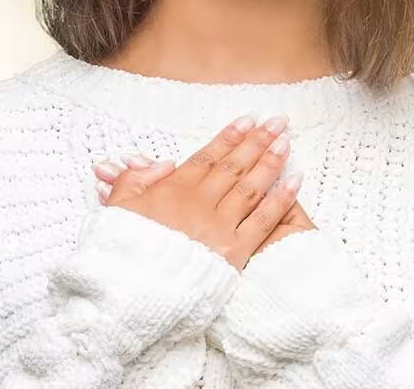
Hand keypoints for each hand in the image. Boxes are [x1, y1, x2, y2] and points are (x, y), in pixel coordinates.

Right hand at [90, 114, 305, 269]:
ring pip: (251, 188)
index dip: (229, 137)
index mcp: (172, 191)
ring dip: (271, 163)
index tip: (248, 120)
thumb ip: (136, 180)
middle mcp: (199, 204)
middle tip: (277, 122)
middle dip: (257, 141)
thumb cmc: (122, 253)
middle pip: (234, 167)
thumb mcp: (118, 209)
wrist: (131, 294)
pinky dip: (281, 199)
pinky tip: (295, 181)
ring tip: (286, 143)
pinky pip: (263, 221)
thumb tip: (163, 163)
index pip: (207, 157)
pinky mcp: (234, 253)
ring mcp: (219, 228)